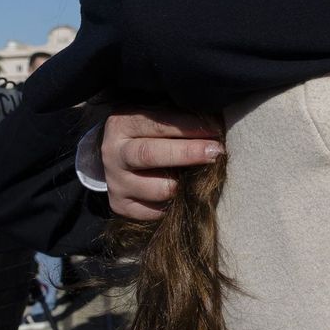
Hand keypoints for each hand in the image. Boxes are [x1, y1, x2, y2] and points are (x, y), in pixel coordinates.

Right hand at [101, 108, 223, 220]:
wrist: (120, 158)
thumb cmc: (150, 133)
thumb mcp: (158, 117)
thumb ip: (179, 119)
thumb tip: (214, 124)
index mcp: (122, 125)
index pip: (157, 125)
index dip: (189, 127)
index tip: (215, 129)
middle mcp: (114, 154)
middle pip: (150, 155)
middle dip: (188, 153)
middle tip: (215, 152)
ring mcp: (116, 182)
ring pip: (158, 189)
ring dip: (184, 184)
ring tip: (200, 176)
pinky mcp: (120, 205)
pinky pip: (155, 211)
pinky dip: (174, 205)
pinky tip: (183, 193)